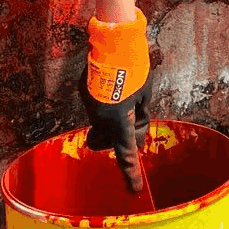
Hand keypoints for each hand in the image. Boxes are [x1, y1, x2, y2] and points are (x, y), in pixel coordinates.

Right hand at [80, 12, 151, 193]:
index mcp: (118, 118)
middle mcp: (99, 115)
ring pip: (102, 122)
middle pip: (111, 138)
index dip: (131, 173)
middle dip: (124, 133)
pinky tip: (114, 83)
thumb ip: (138, 113)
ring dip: (115, 115)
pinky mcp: (83, 91)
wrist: (114, 38)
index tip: (135, 190)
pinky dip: (106, 101)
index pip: (126, 152)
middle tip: (139, 110)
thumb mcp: (144, 92)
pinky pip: (96, 105)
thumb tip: (132, 122)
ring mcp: (88, 103)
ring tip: (127, 89)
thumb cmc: (135, 65)